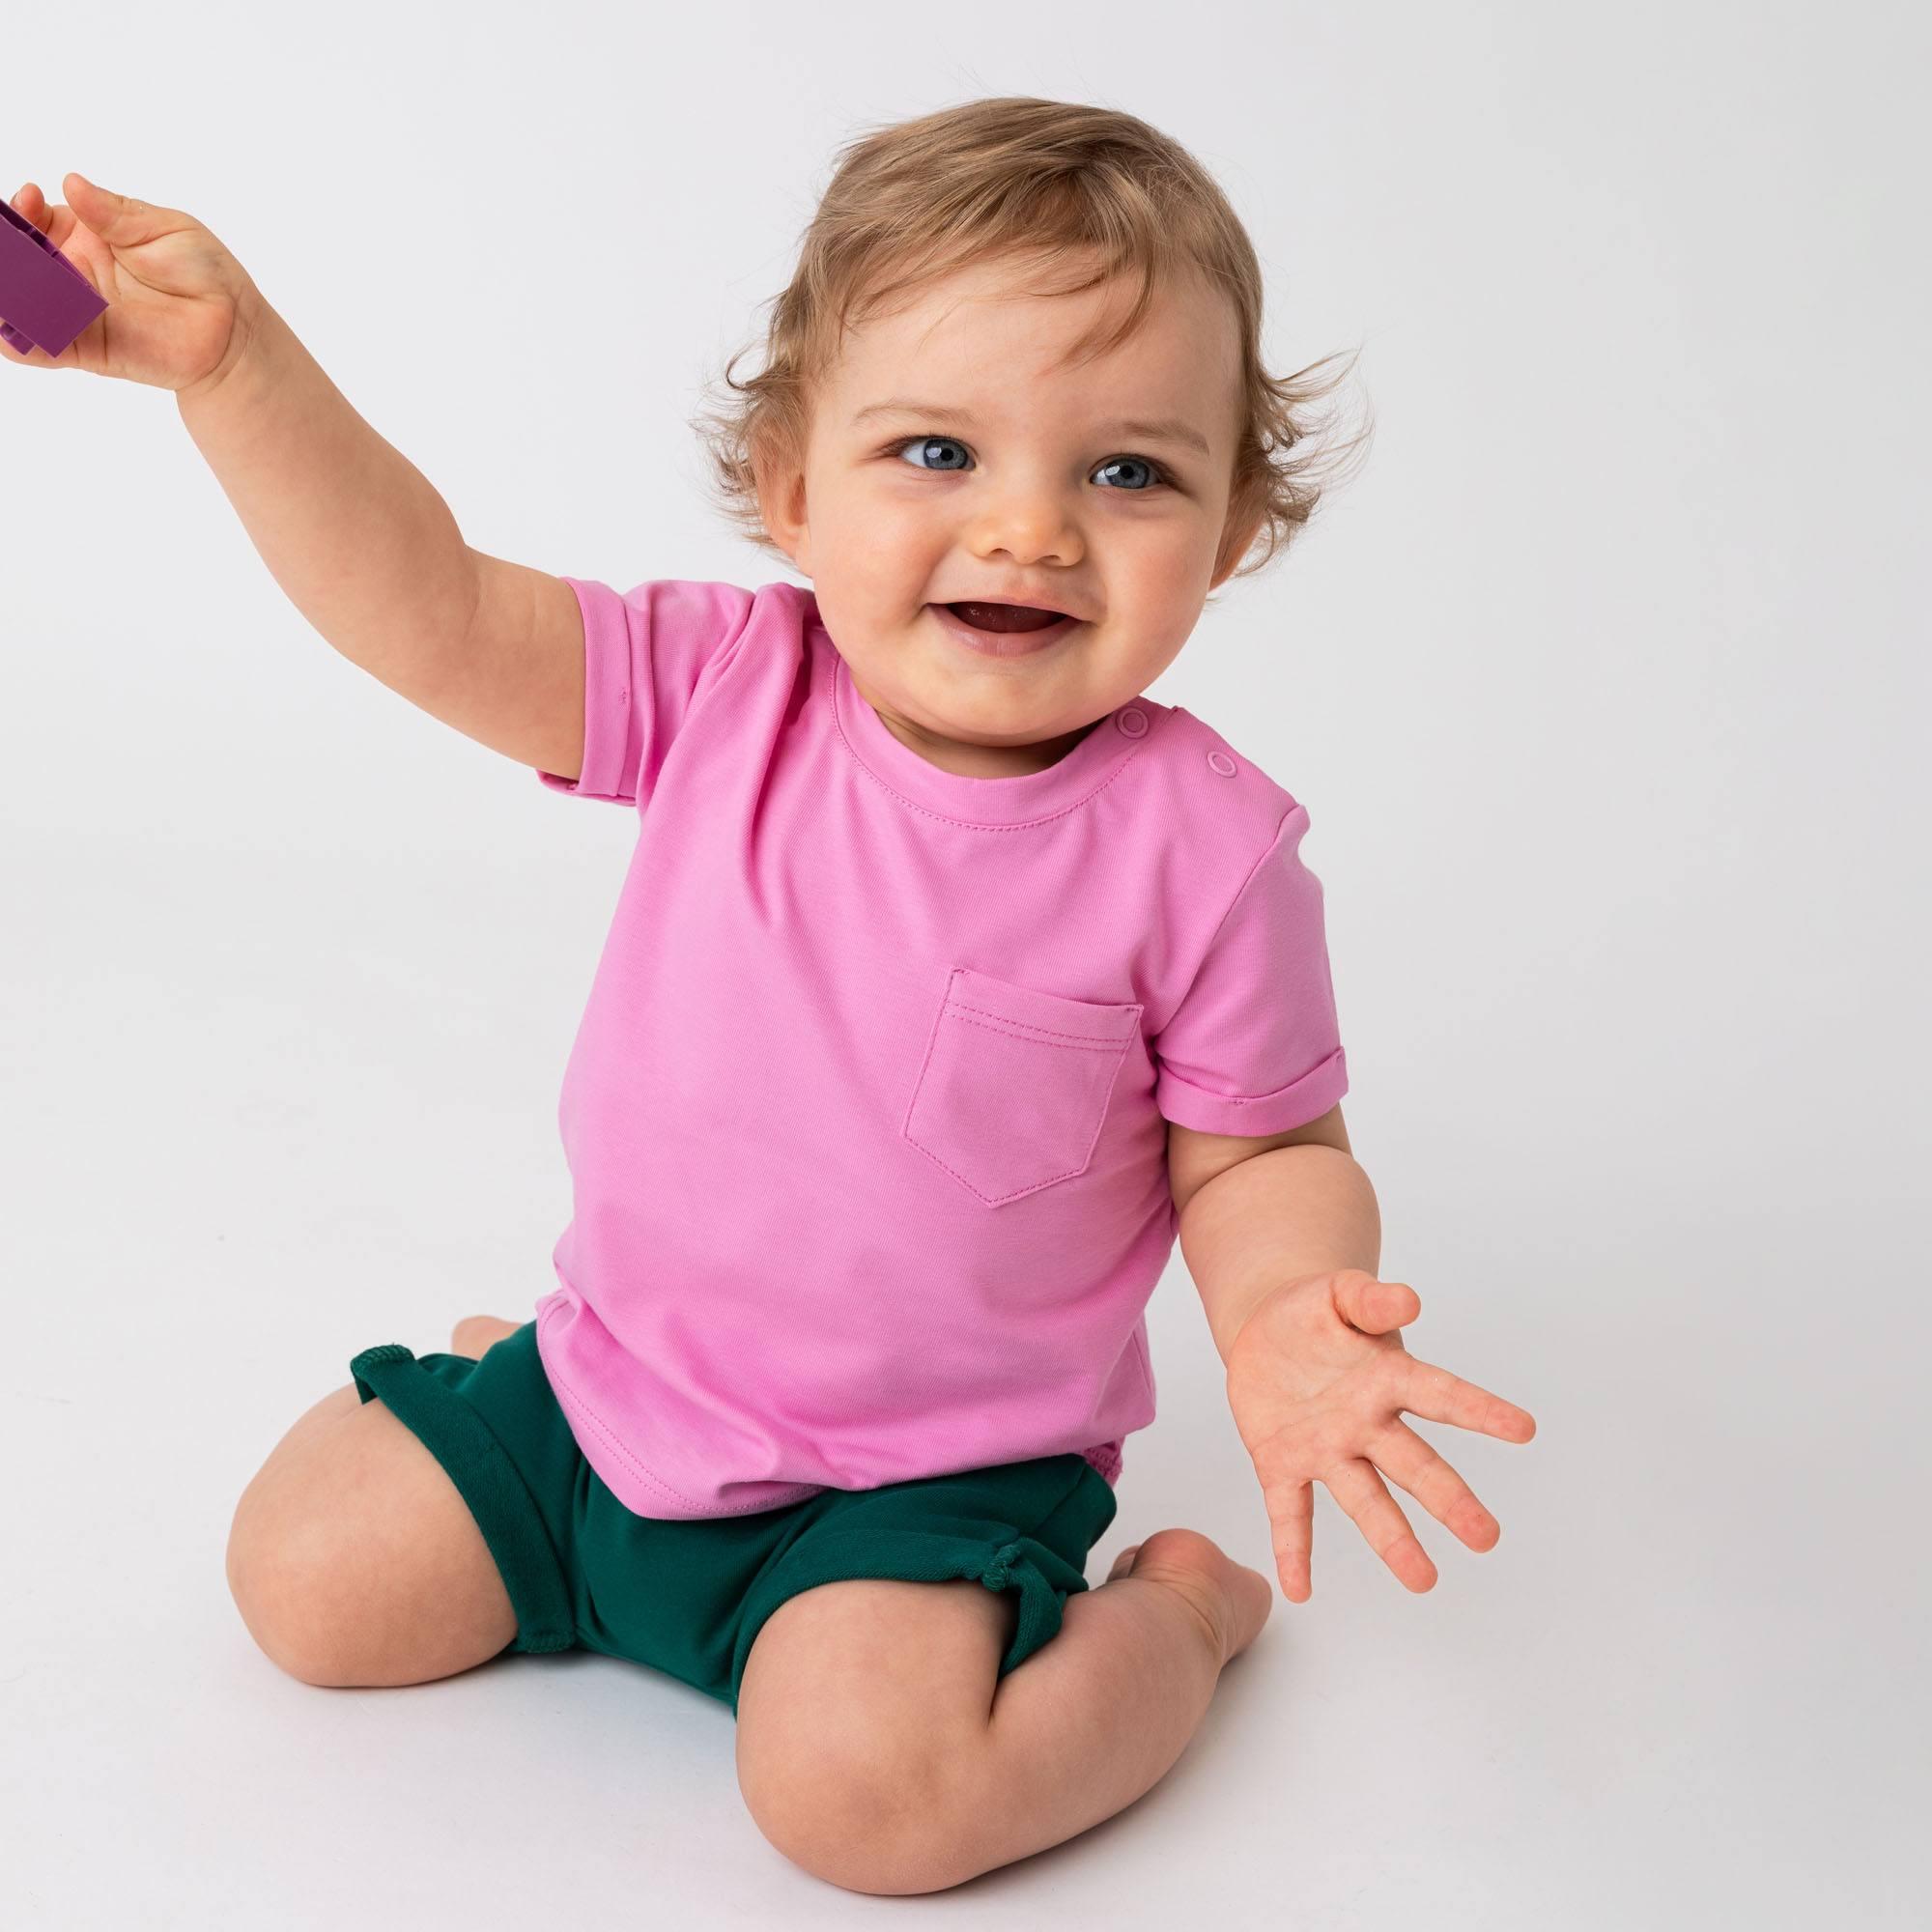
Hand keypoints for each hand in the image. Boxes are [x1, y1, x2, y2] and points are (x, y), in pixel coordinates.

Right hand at [1, 175, 260, 394]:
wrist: (231, 327)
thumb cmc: (202, 271)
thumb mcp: (162, 227)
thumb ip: (115, 212)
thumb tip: (72, 182)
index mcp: (84, 233)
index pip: (34, 216)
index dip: (22, 208)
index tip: (31, 199)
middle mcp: (71, 272)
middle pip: (17, 258)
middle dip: (7, 249)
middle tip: (12, 247)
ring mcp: (73, 311)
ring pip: (18, 302)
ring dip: (7, 293)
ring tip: (10, 286)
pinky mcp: (85, 350)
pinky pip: (40, 348)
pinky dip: (19, 341)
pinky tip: (12, 330)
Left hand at [1222, 1267, 1535, 1600]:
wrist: (1266, 1329)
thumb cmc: (1315, 1311)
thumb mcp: (1337, 1293)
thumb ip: (1370, 1300)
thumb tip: (1408, 1300)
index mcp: (1387, 1377)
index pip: (1440, 1394)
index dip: (1480, 1409)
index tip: (1525, 1429)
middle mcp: (1366, 1423)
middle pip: (1413, 1465)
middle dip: (1448, 1500)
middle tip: (1486, 1537)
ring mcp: (1326, 1448)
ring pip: (1364, 1499)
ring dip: (1392, 1540)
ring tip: (1424, 1581)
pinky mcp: (1281, 1463)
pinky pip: (1290, 1511)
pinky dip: (1292, 1549)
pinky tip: (1299, 1588)